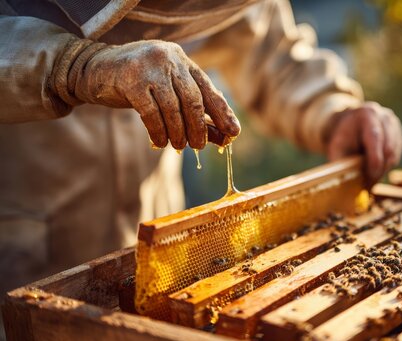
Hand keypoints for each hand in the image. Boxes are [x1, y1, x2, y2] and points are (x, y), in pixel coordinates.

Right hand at [56, 40, 239, 148]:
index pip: (208, 88)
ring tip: (178, 146)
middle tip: (199, 147)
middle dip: (199, 127)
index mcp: (182, 60)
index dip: (223, 112)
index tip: (234, 132)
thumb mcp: (166, 95)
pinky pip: (151, 113)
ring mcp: (149, 67)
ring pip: (173, 108)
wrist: (92, 70)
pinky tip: (160, 143)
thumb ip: (194, 114)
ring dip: (178, 132)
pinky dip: (158, 131)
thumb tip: (223, 138)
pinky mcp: (130, 79)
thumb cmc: (136, 85)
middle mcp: (169, 59)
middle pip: (193, 99)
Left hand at [326, 102, 401, 184]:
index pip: (375, 137)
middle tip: (368, 185)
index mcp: (367, 114)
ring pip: (394, 154)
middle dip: (379, 169)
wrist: (346, 125)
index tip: (369, 178)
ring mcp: (394, 125)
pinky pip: (396, 155)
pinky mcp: (398, 134)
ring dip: (382, 170)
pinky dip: (386, 166)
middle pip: (388, 147)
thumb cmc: (340, 139)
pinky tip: (373, 169)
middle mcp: (384, 116)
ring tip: (368, 179)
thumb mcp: (337, 148)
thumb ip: (345, 162)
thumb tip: (353, 183)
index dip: (374, 160)